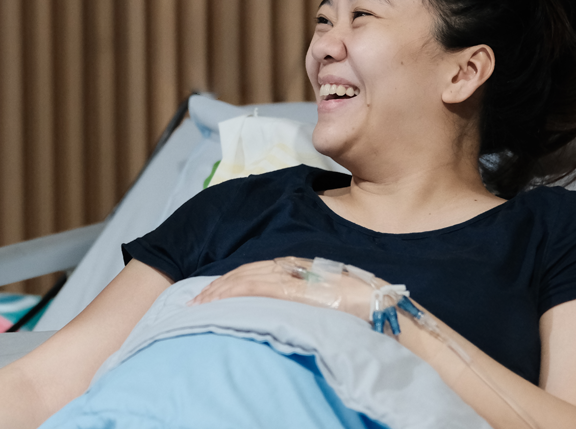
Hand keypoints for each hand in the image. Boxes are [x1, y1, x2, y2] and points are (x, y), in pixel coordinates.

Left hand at [188, 256, 381, 321]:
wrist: (380, 305)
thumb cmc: (359, 306)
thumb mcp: (326, 297)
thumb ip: (305, 297)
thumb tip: (289, 308)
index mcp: (298, 267)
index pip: (255, 271)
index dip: (231, 281)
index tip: (211, 293)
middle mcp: (292, 267)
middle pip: (245, 272)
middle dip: (217, 287)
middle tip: (195, 301)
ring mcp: (292, 277)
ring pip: (245, 278)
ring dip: (219, 292)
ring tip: (198, 305)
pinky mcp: (294, 290)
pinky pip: (256, 288)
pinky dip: (233, 292)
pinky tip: (217, 301)